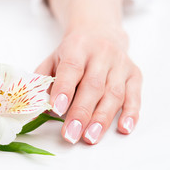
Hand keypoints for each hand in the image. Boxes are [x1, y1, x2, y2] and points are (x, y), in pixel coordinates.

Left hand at [36, 27, 141, 143]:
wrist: (100, 31)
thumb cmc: (72, 52)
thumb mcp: (52, 60)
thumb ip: (42, 82)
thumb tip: (35, 108)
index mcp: (77, 47)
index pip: (71, 69)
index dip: (64, 89)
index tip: (56, 110)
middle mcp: (101, 54)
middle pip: (93, 86)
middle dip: (81, 113)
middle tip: (70, 134)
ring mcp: (120, 64)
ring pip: (114, 94)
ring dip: (102, 119)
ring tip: (90, 138)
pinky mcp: (134, 74)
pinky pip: (135, 95)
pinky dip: (131, 113)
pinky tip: (124, 128)